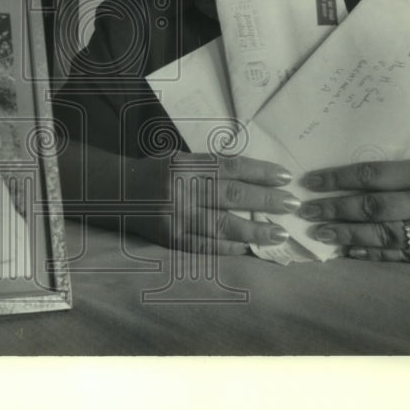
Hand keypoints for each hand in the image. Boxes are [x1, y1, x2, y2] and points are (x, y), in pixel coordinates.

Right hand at [130, 153, 296, 254]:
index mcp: (185, 165)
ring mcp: (175, 216)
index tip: (286, 177)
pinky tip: (249, 249)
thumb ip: (211, 167)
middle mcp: (180, 190)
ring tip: (279, 233)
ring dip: (254, 231)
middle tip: (292, 204)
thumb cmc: (157, 172)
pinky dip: (228, 248)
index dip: (260, 172)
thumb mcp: (181, 159)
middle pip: (231, 195)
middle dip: (265, 201)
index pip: (230, 167)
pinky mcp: (170, 239)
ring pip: (221, 225)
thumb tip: (256, 178)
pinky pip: (204, 246)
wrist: (117, 193)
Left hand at [298, 152, 409, 262]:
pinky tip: (349, 252)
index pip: (371, 175)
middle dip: (335, 210)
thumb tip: (345, 181)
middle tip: (306, 212)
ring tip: (321, 234)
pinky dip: (373, 254)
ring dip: (348, 236)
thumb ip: (395, 174)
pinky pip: (402, 255)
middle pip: (374, 208)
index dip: (337, 179)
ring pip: (385, 235)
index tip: (309, 182)